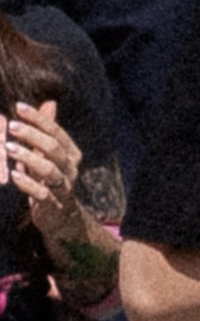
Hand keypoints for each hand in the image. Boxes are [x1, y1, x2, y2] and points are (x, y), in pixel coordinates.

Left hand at [7, 100, 81, 232]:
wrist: (61, 218)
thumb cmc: (50, 181)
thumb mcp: (50, 155)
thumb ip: (48, 132)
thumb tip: (49, 102)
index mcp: (70, 154)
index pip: (56, 132)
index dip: (38, 119)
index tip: (18, 107)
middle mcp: (70, 169)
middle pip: (54, 148)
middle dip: (32, 135)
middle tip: (10, 126)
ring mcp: (63, 187)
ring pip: (50, 170)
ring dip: (28, 157)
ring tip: (9, 148)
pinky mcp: (54, 204)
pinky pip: (42, 193)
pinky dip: (28, 183)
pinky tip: (14, 175)